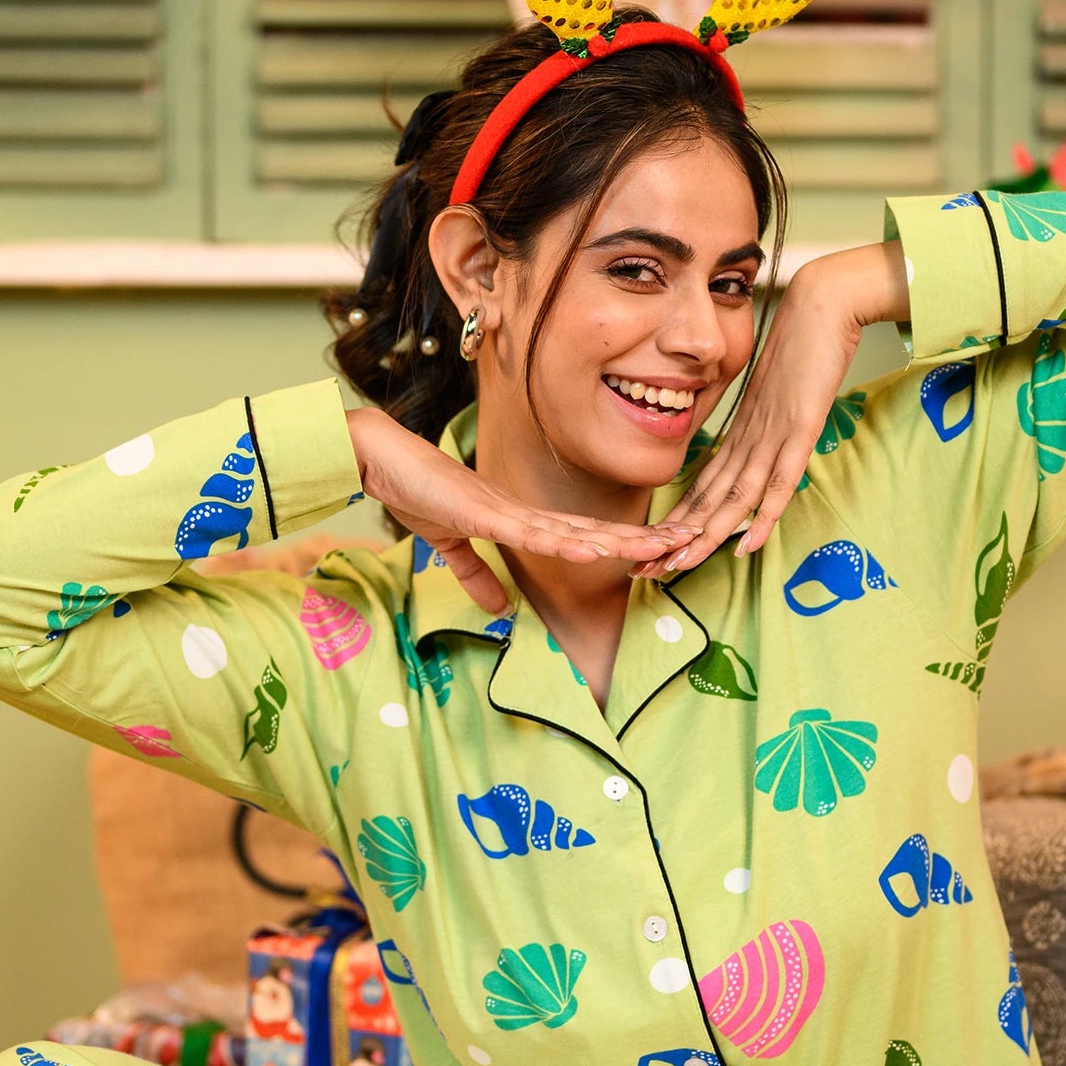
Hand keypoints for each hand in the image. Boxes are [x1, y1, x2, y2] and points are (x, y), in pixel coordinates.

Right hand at [347, 407, 692, 613]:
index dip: (620, 543)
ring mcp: (506, 509)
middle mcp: (522, 511)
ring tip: (662, 546)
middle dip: (640, 538)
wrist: (377, 457)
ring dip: (619, 540)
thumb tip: (500, 608)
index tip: (658, 548)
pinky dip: (565, 540)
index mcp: (517, 518)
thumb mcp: (448, 544)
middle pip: (592, 529)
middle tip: (688, 541)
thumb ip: (475, 575)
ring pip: (574, 530)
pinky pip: (532, 531)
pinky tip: (596, 548)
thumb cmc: (411, 489)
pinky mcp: (483, 512)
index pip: (579, 534)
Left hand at [653, 243, 907, 568]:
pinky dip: (762, 515)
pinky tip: (745, 543)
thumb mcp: (778, 393)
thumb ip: (765, 422)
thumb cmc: (803, 345)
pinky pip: (778, 481)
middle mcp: (749, 437)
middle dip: (680, 537)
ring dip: (708, 535)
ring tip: (682, 565)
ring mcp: (772, 434)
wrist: (821, 304)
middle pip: (710, 497)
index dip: (683, 519)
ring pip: (735, 496)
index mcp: (742, 430)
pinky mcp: (798, 429)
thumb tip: (758, 446)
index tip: (659, 548)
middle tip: (649, 569)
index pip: (705, 484)